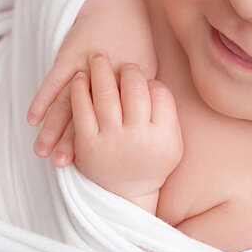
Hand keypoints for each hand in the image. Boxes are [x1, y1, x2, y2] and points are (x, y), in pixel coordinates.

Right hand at [28, 0, 156, 165]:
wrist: (117, 3)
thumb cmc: (134, 38)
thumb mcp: (144, 69)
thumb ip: (138, 96)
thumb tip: (140, 124)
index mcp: (124, 87)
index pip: (112, 121)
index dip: (100, 142)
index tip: (93, 166)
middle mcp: (103, 81)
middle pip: (87, 117)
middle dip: (72, 143)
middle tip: (62, 166)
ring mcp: (84, 68)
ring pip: (67, 104)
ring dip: (53, 129)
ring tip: (43, 153)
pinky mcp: (68, 55)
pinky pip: (53, 80)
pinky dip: (42, 99)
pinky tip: (31, 118)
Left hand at [70, 53, 181, 206]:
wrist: (124, 194)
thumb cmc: (149, 162)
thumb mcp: (171, 142)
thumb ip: (167, 113)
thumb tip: (152, 82)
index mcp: (163, 136)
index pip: (159, 92)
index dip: (149, 80)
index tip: (141, 77)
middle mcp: (138, 137)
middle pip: (134, 87)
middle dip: (128, 69)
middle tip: (123, 63)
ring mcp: (111, 140)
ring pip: (106, 93)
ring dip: (101, 70)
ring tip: (98, 57)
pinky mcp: (87, 144)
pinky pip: (81, 108)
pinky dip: (80, 89)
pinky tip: (80, 77)